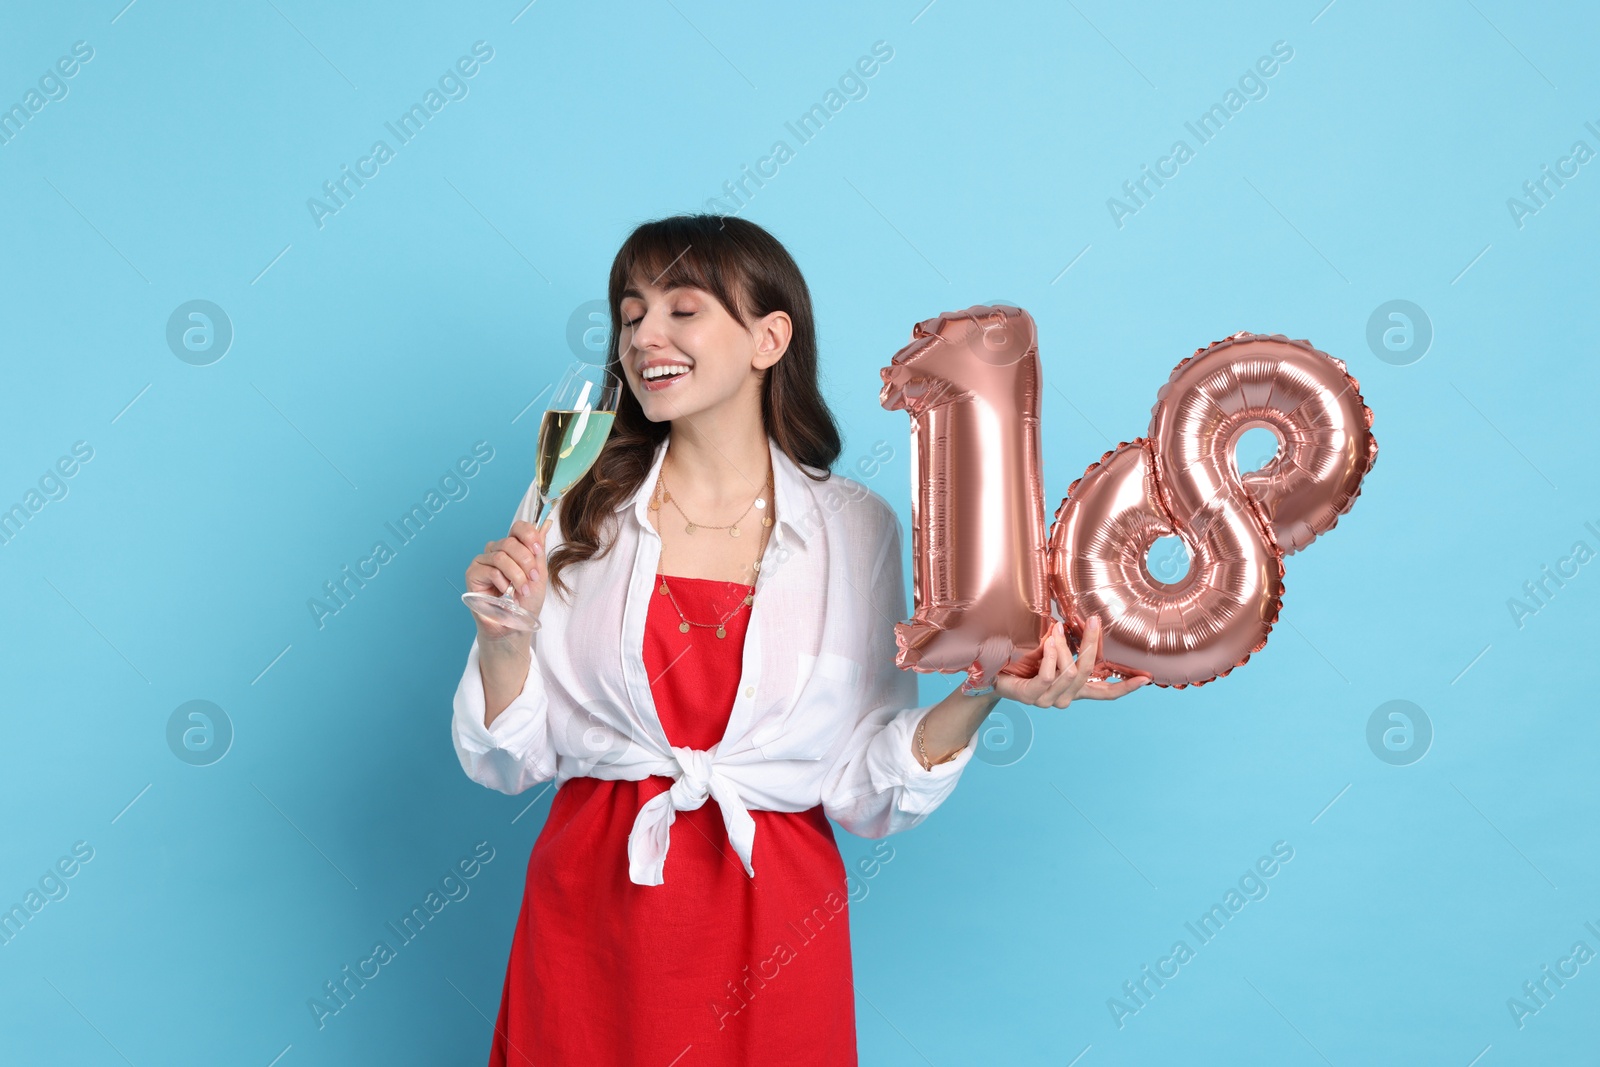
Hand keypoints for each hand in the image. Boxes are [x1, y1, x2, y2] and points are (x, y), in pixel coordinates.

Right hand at [465, 515, 552, 640]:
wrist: (514, 626)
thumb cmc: (525, 602)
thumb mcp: (538, 574)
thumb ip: (538, 550)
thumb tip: (547, 523)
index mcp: (513, 548)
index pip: (518, 528)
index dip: (529, 535)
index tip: (538, 550)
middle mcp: (496, 551)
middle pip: (510, 542)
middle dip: (525, 562)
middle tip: (532, 578)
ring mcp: (483, 561)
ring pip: (501, 556)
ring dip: (516, 575)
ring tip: (521, 590)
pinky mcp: (473, 574)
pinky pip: (490, 570)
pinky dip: (502, 582)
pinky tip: (505, 593)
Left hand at [991, 616, 1149, 707]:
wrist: (992, 677)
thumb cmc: (1022, 665)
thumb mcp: (1049, 654)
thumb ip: (1064, 647)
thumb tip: (1074, 625)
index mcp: (1072, 691)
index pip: (1104, 693)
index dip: (1125, 687)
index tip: (1146, 679)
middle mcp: (1064, 699)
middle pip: (1088, 672)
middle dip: (1093, 644)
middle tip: (1094, 620)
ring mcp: (1049, 700)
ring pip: (1070, 671)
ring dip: (1064, 646)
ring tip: (1056, 629)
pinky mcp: (1034, 696)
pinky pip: (1051, 674)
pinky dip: (1052, 654)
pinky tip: (1048, 641)